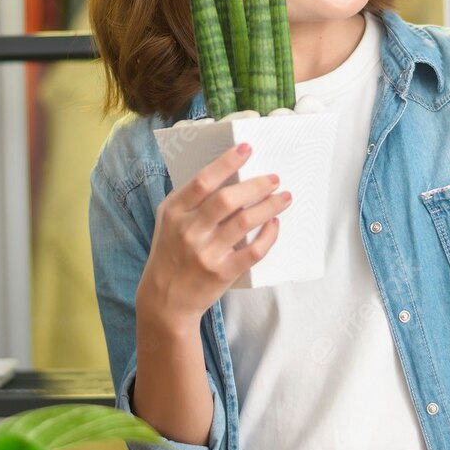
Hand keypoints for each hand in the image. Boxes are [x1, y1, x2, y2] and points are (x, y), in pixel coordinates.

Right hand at [137, 142, 292, 332]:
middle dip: (256, 185)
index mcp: (174, 212)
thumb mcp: (169, 221)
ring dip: (269, 206)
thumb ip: (191, 199)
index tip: (247, 149)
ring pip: (244, 222)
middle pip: (227, 199)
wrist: (165, 300)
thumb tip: (228, 172)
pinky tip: (275, 223)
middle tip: (274, 178)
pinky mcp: (222, 273)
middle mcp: (189, 231)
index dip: (227, 162)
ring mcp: (206, 253)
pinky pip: (253, 250)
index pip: (203, 181)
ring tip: (284, 197)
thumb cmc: (170, 253)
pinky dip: (269, 235)